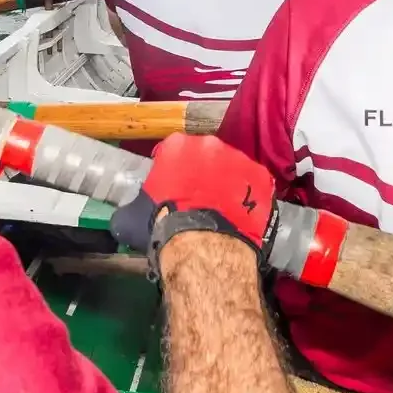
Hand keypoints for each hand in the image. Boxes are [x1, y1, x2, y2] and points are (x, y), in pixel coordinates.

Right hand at [109, 134, 277, 272]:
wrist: (204, 248)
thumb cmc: (164, 228)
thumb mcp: (131, 217)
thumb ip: (133, 205)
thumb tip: (130, 213)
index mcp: (177, 145)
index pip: (172, 151)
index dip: (171, 170)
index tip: (172, 188)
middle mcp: (210, 144)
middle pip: (205, 155)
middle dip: (202, 172)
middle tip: (198, 198)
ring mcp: (240, 159)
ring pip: (232, 168)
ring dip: (227, 183)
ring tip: (222, 209)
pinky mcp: (262, 179)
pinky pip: (254, 185)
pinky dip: (249, 197)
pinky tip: (241, 215)